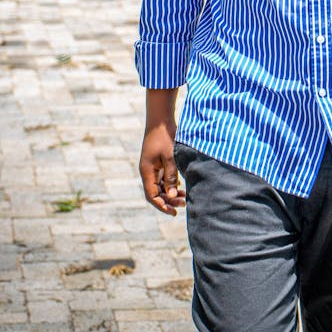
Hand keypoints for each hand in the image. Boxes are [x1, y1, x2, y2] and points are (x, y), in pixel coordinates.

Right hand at [139, 89, 184, 215]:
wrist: (161, 119)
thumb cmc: (165, 137)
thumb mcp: (170, 157)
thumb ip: (171, 177)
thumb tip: (171, 197)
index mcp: (147, 172)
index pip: (152, 196)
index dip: (162, 206)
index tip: (174, 212)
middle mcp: (147, 171)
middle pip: (155, 193)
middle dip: (168, 201)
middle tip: (183, 205)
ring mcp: (151, 167)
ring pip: (159, 187)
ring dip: (170, 194)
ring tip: (184, 197)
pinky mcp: (157, 162)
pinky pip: (162, 179)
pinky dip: (170, 185)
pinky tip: (180, 186)